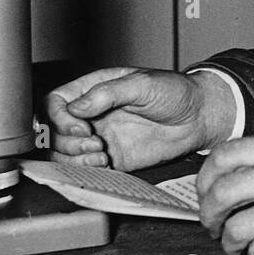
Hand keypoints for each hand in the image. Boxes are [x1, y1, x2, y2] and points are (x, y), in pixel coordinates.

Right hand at [45, 67, 234, 170]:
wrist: (198, 117)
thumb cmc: (174, 92)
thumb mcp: (142, 84)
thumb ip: (107, 93)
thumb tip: (76, 107)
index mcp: (94, 90)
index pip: (56, 103)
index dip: (59, 117)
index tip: (80, 126)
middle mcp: (92, 115)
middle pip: (55, 131)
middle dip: (67, 141)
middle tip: (93, 142)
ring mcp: (100, 137)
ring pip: (65, 153)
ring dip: (74, 158)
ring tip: (99, 155)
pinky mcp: (112, 159)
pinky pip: (86, 169)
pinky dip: (87, 170)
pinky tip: (105, 164)